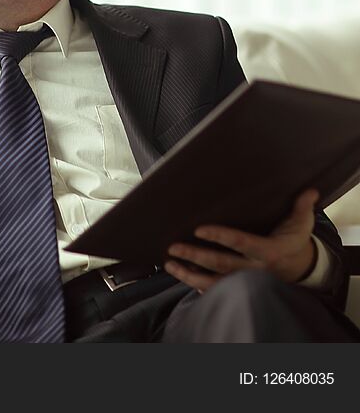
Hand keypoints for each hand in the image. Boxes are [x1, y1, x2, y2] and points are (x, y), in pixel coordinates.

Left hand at [164, 188, 318, 291]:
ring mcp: (245, 281)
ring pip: (214, 282)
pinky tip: (181, 275)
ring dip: (189, 274)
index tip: (199, 229)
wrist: (299, 268)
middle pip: (221, 264)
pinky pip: (215, 290)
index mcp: (268, 251)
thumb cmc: (293, 241)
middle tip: (174, 248)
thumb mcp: (301, 224)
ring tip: (170, 264)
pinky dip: (197, 285)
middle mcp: (254, 269)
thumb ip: (302, 206)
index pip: (240, 243)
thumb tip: (310, 190)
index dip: (220, 236)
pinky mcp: (238, 288)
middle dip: (195, 256)